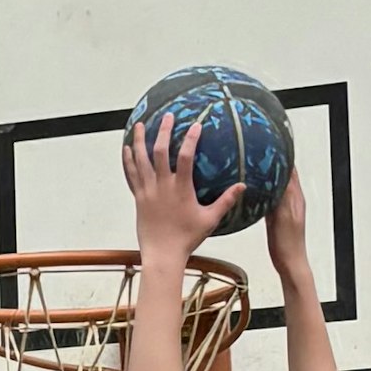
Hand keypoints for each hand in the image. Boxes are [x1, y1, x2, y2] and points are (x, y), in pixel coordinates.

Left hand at [125, 108, 241, 261]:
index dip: (191, 139)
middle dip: (164, 131)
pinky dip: (128, 160)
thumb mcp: (210, 219)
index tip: (195, 125)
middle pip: (160, 152)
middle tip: (168, 116)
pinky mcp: (138, 197)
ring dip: (139, 140)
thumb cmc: (187, 238)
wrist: (162, 254)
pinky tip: (127, 148)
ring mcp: (147, 191)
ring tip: (139, 124)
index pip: (186, 157)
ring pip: (140, 160)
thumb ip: (226, 201)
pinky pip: (131, 174)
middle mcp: (162, 186)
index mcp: (181, 189)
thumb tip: (243, 186)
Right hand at [264, 162, 314, 296]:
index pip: (291, 169)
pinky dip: (262, 189)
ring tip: (253, 165)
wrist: (289, 263)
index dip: (283, 155)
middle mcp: (291, 199)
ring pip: (275, 185)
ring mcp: (284, 207)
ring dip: (267, 175)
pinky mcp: (276, 216)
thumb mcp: (283, 215)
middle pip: (282, 174)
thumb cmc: (288, 243)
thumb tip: (277, 173)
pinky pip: (269, 197)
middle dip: (273, 162)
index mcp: (296, 196)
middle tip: (258, 150)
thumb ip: (281, 194)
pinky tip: (251, 189)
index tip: (273, 143)